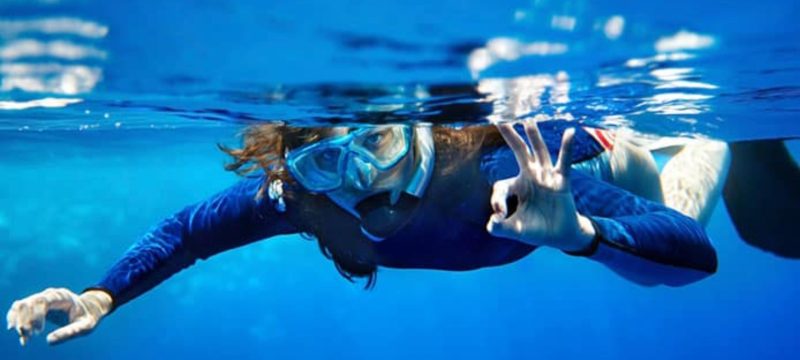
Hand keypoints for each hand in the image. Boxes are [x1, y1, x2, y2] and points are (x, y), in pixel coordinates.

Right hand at [6, 288, 111, 345]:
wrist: (89, 309)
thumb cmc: (87, 318)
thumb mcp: (85, 326)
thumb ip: (70, 332)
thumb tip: (49, 341)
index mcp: (63, 296)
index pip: (43, 301)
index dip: (36, 315)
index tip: (38, 332)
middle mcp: (50, 294)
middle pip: (30, 302)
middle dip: (25, 320)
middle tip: (27, 337)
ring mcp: (43, 298)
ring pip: (22, 305)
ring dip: (18, 321)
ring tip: (24, 338)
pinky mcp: (37, 304)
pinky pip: (21, 308)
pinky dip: (16, 319)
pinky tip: (20, 333)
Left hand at [486, 119, 594, 251]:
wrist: (559, 236)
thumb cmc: (536, 230)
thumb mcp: (515, 230)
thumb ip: (501, 227)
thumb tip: (491, 224)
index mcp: (517, 187)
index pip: (501, 186)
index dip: (497, 199)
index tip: (499, 214)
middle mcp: (531, 177)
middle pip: (519, 153)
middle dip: (510, 138)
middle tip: (501, 120)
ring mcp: (546, 177)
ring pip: (539, 154)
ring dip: (534, 138)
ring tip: (529, 122)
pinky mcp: (561, 182)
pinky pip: (564, 163)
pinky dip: (567, 148)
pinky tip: (570, 132)